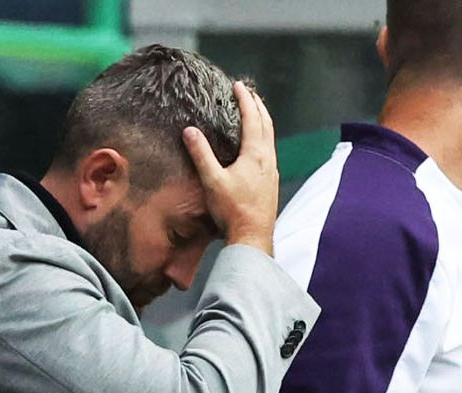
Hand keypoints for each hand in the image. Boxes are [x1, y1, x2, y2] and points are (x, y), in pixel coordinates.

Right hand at [182, 81, 278, 254]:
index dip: (245, 100)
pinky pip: (269, 151)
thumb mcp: (212, 180)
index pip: (252, 119)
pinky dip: (263, 138)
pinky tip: (256, 146)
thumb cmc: (233, 210)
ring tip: (255, 113)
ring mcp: (272, 171)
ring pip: (270, 138)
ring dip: (263, 122)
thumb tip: (189, 131)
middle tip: (250, 93)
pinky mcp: (271, 183)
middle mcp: (268, 160)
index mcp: (256, 154)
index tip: (239, 86)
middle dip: (258, 106)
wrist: (253, 237)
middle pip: (267, 124)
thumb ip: (201, 154)